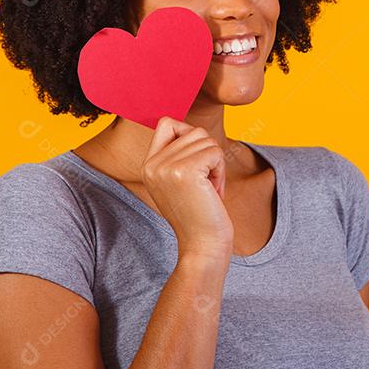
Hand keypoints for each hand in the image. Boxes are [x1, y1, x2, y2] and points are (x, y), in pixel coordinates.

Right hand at [138, 116, 233, 261]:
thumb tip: (191, 128)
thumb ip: (177, 155)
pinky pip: (215, 151)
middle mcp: (152, 164)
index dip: (189, 135)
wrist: (202, 245)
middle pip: (193, 131)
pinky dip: (221, 170)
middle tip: (207, 184)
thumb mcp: (177, 181)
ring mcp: (167, 167)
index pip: (166, 123)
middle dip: (208, 155)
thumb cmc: (198, 214)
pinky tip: (214, 192)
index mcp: (147, 166)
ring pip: (206, 140)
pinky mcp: (186, 171)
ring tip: (210, 189)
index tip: (197, 163)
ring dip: (216, 163)